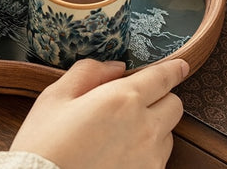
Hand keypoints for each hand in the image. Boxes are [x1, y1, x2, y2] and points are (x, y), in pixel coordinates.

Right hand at [10, 58, 188, 168]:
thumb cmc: (45, 142)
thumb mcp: (56, 96)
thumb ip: (89, 72)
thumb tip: (115, 67)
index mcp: (121, 99)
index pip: (162, 77)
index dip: (173, 69)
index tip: (180, 66)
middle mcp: (144, 128)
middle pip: (174, 104)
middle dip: (160, 96)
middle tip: (134, 99)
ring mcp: (149, 159)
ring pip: (169, 133)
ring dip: (154, 125)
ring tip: (122, 130)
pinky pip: (159, 159)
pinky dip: (148, 150)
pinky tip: (120, 151)